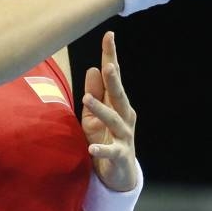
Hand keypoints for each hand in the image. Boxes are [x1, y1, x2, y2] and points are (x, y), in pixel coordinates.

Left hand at [81, 31, 137, 191]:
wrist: (120, 174)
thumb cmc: (105, 138)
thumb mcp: (94, 116)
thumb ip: (95, 93)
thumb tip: (92, 69)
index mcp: (117, 104)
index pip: (113, 77)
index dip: (111, 57)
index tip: (109, 36)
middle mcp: (124, 116)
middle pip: (118, 95)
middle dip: (114, 80)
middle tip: (110, 64)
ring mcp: (124, 135)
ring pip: (113, 120)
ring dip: (101, 109)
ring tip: (87, 99)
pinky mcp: (120, 155)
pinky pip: (109, 151)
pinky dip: (101, 149)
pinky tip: (92, 147)